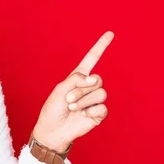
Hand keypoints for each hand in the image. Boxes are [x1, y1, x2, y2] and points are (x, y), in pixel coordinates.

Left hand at [33, 31, 114, 152]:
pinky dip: (90, 111)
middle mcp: (88, 87)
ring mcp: (94, 100)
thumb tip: (94, 79)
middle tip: (69, 99)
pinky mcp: (99, 113)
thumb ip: (76, 79)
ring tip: (73, 107)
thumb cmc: (53, 109)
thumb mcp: (60, 90)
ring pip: (101, 93)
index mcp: (78, 77)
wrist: (54, 130)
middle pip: (98, 79)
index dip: (100, 46)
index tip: (110, 33)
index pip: (92, 59)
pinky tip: (83, 116)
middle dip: (82, 89)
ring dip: (84, 101)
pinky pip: (102, 107)